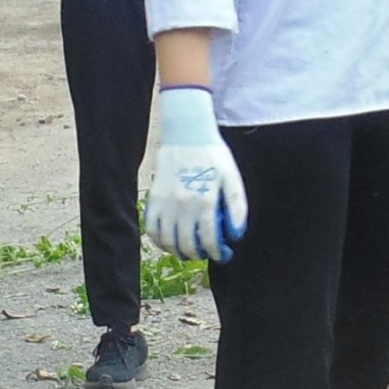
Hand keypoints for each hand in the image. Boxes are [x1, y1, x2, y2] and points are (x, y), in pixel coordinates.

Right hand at [144, 85, 245, 261]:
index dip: (216, 252)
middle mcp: (183, 204)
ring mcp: (165, 202)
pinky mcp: (153, 198)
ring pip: (167, 240)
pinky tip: (168, 242)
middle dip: (198, 254)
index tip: (222, 254)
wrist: (187, 134)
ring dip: (178, 251)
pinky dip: (159, 240)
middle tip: (205, 253)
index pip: (209, 239)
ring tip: (188, 251)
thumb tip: (236, 234)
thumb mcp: (232, 178)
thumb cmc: (213, 156)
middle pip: (186, 243)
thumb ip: (237, 207)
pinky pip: (151, 228)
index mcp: (205, 200)